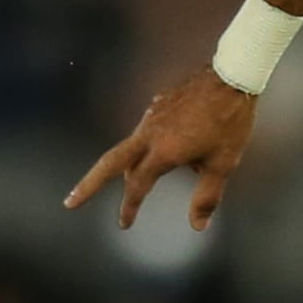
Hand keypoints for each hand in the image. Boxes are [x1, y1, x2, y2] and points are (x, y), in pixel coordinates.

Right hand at [64, 71, 260, 233]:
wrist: (232, 76)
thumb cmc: (230, 122)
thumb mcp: (223, 165)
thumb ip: (207, 197)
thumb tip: (198, 227)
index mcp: (163, 151)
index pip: (137, 186)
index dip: (129, 207)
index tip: (124, 224)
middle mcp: (150, 133)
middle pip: (110, 163)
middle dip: (89, 185)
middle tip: (70, 202)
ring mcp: (151, 116)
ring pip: (130, 148)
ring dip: (129, 169)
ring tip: (139, 184)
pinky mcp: (158, 104)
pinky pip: (146, 132)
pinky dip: (147, 148)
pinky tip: (167, 149)